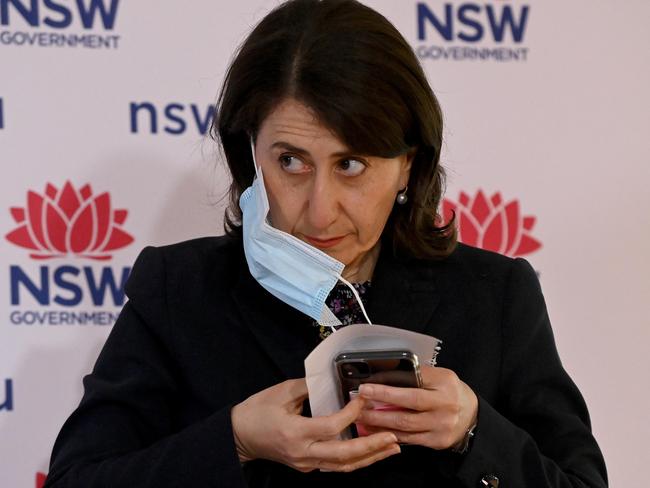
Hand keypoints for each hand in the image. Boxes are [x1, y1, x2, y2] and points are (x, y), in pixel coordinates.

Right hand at [230, 378, 400, 471]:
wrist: (239, 437)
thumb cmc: (257, 411)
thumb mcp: (280, 392)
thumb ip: (308, 385)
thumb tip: (331, 378)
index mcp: (295, 432)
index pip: (331, 427)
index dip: (351, 414)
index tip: (364, 399)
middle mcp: (303, 453)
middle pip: (343, 455)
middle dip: (371, 447)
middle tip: (392, 437)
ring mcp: (305, 463)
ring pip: (343, 466)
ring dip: (370, 458)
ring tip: (392, 448)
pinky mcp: (307, 466)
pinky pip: (335, 466)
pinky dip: (356, 459)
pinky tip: (371, 451)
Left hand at [355, 365, 477, 450]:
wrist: (472, 417)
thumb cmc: (450, 392)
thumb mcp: (440, 377)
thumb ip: (419, 376)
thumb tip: (386, 374)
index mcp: (445, 383)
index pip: (413, 382)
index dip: (388, 386)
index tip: (366, 387)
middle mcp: (445, 405)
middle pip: (408, 404)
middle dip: (380, 402)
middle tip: (359, 400)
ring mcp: (441, 425)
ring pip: (404, 424)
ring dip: (379, 421)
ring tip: (361, 417)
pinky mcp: (437, 441)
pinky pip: (409, 439)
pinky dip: (389, 434)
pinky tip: (375, 431)